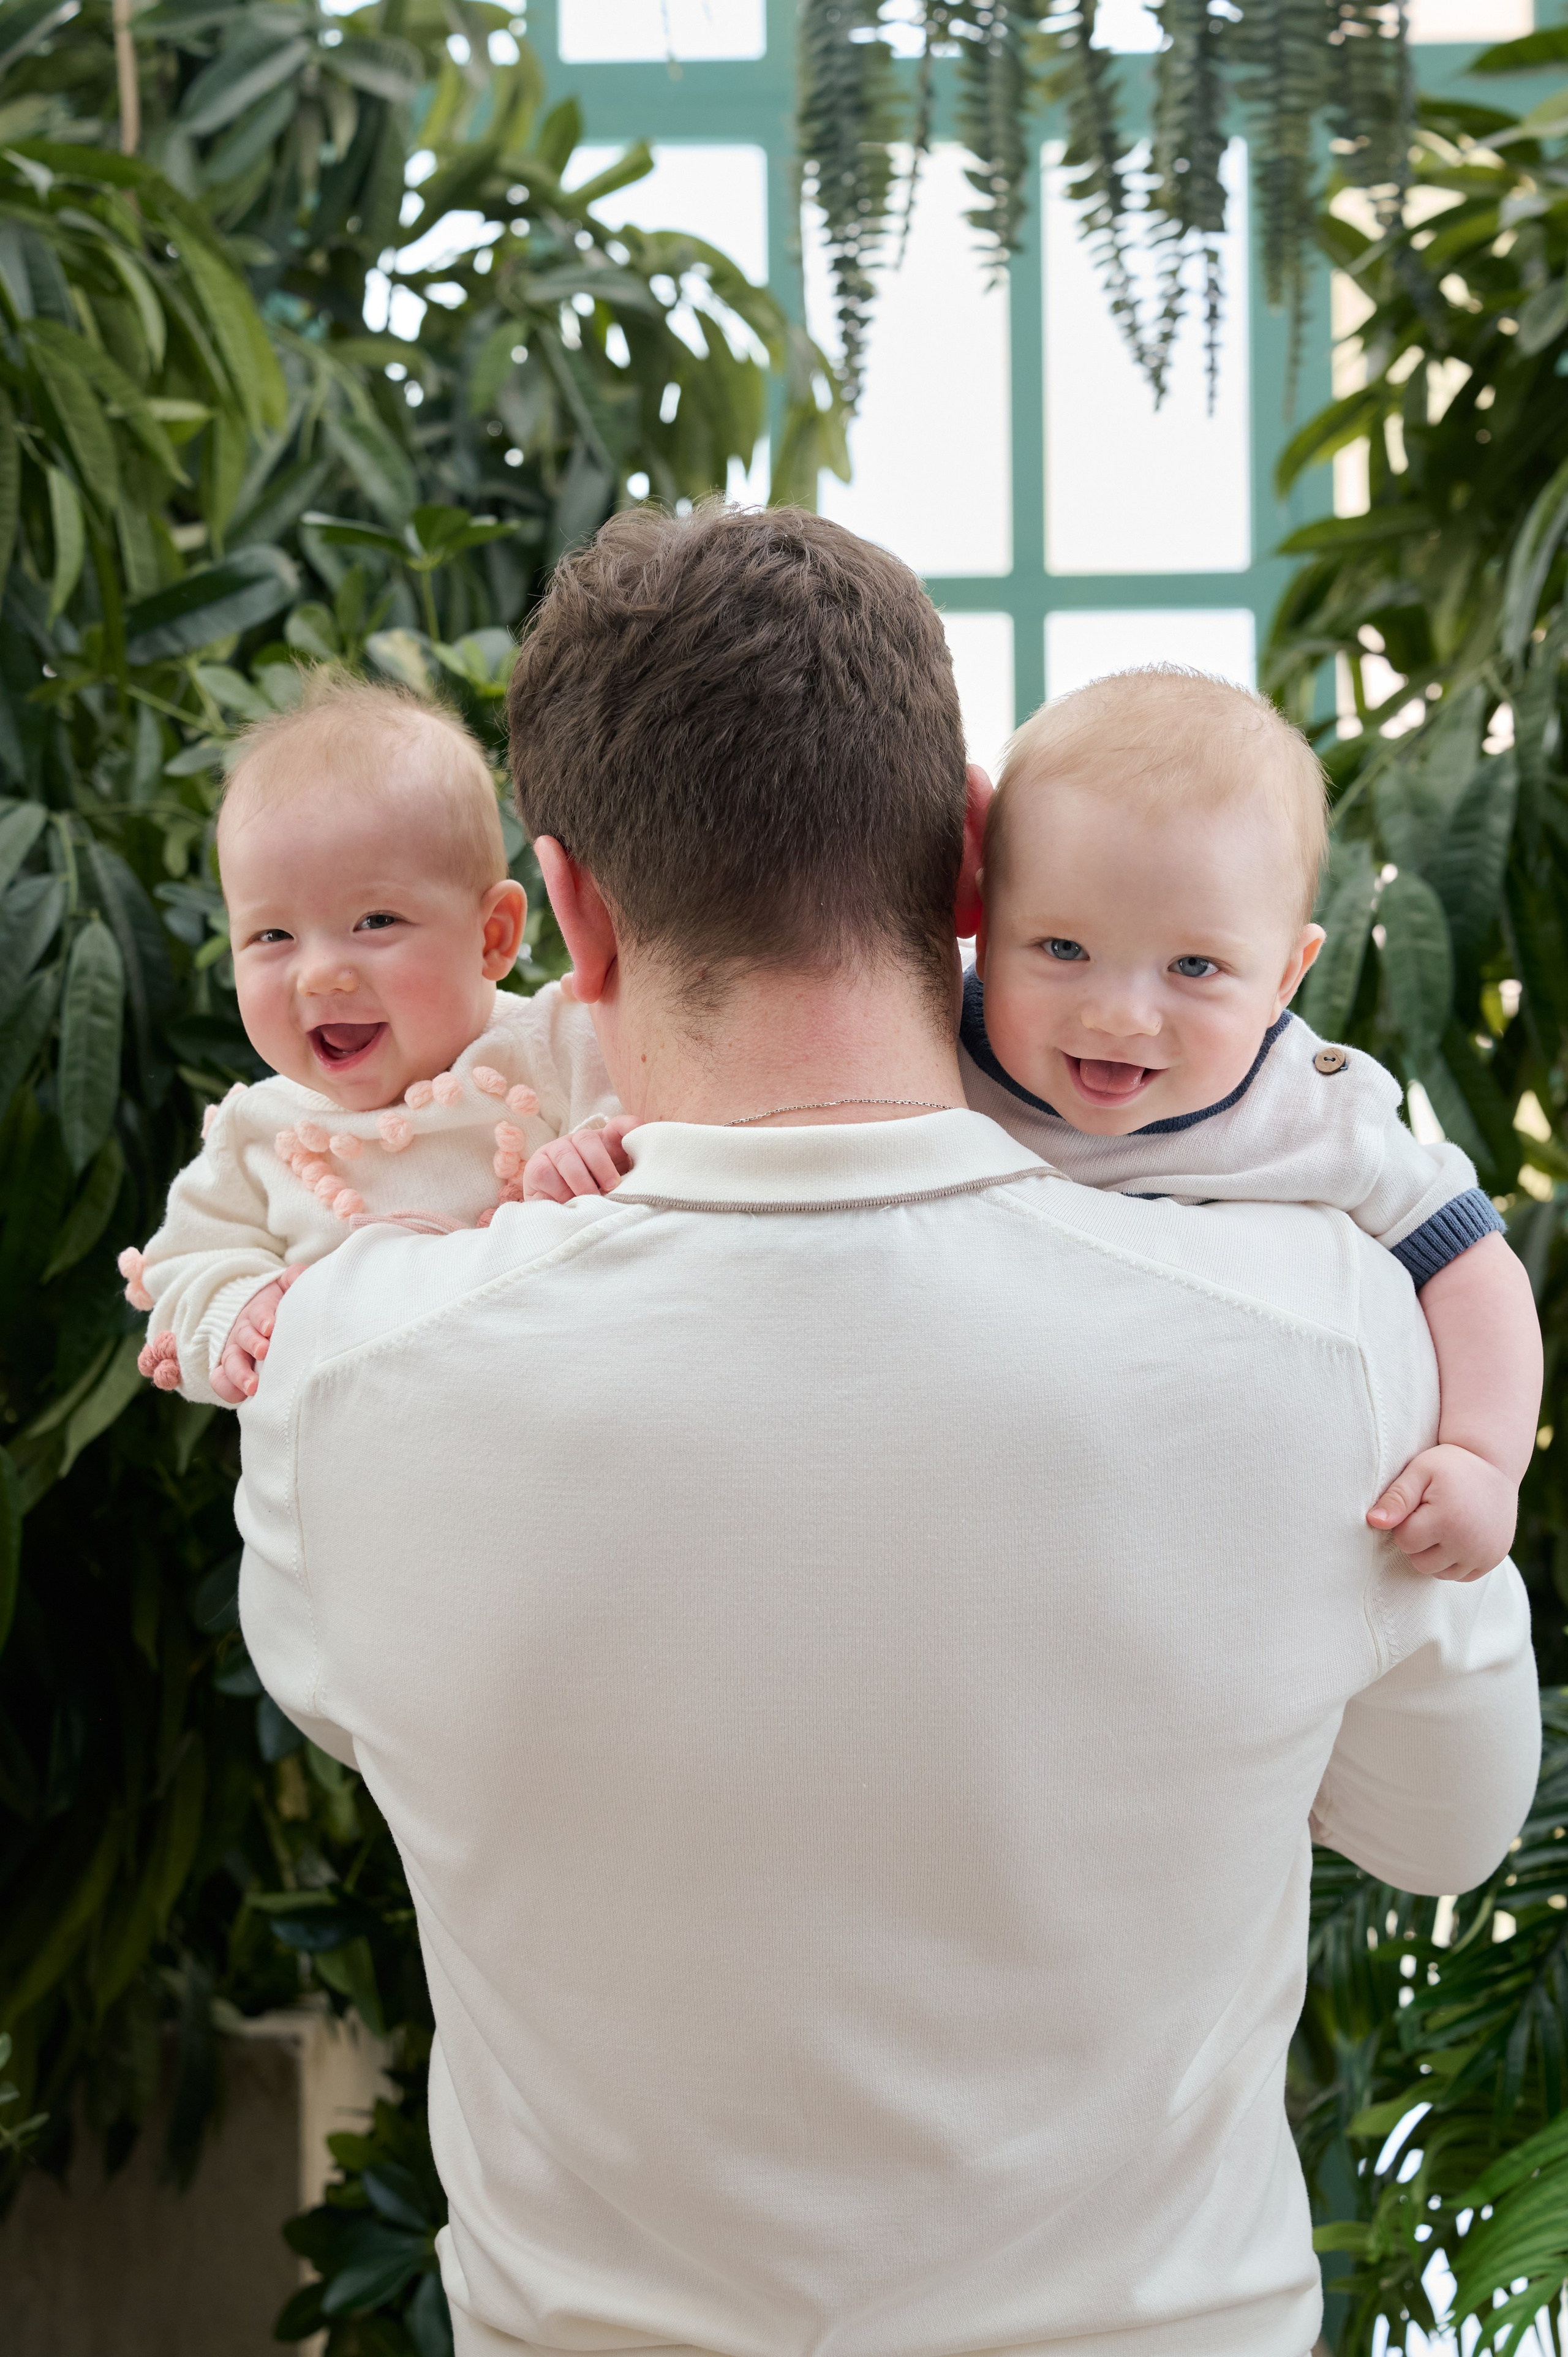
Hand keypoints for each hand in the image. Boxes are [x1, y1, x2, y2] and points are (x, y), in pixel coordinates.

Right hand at [212, 1264, 307, 1403]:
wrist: (265, 1321)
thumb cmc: (281, 1305)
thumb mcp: (288, 1287)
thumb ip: (295, 1278)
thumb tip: (299, 1276)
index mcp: (258, 1311)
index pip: (257, 1312)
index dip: (263, 1318)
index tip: (270, 1327)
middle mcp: (242, 1332)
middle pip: (241, 1338)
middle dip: (251, 1345)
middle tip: (263, 1353)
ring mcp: (234, 1352)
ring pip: (229, 1363)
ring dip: (239, 1374)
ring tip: (253, 1387)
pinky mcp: (230, 1371)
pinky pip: (221, 1381)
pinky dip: (227, 1390)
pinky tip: (241, 1398)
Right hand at [521, 1114, 637, 1202]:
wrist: (560, 1220)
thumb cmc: (596, 1202)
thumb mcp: (616, 1191)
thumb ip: (630, 1181)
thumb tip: (646, 1182)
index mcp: (605, 1144)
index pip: (620, 1126)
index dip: (630, 1128)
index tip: (638, 1141)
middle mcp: (580, 1142)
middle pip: (588, 1139)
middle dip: (601, 1164)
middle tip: (611, 1187)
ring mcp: (556, 1151)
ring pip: (566, 1154)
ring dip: (580, 1180)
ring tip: (590, 1199)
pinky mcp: (536, 1166)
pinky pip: (546, 1171)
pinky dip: (560, 1190)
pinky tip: (568, 1203)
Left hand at [1366, 1443, 1517, 1580]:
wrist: (1495, 1464)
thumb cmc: (1450, 1465)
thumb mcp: (1419, 1471)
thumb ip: (1396, 1498)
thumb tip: (1374, 1521)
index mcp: (1447, 1520)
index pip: (1404, 1541)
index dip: (1406, 1522)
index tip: (1420, 1504)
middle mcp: (1468, 1543)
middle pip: (1420, 1562)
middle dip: (1419, 1541)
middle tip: (1433, 1514)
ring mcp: (1485, 1555)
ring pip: (1440, 1573)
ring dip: (1435, 1554)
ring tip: (1446, 1524)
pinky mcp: (1493, 1560)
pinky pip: (1461, 1576)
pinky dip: (1454, 1561)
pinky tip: (1458, 1537)